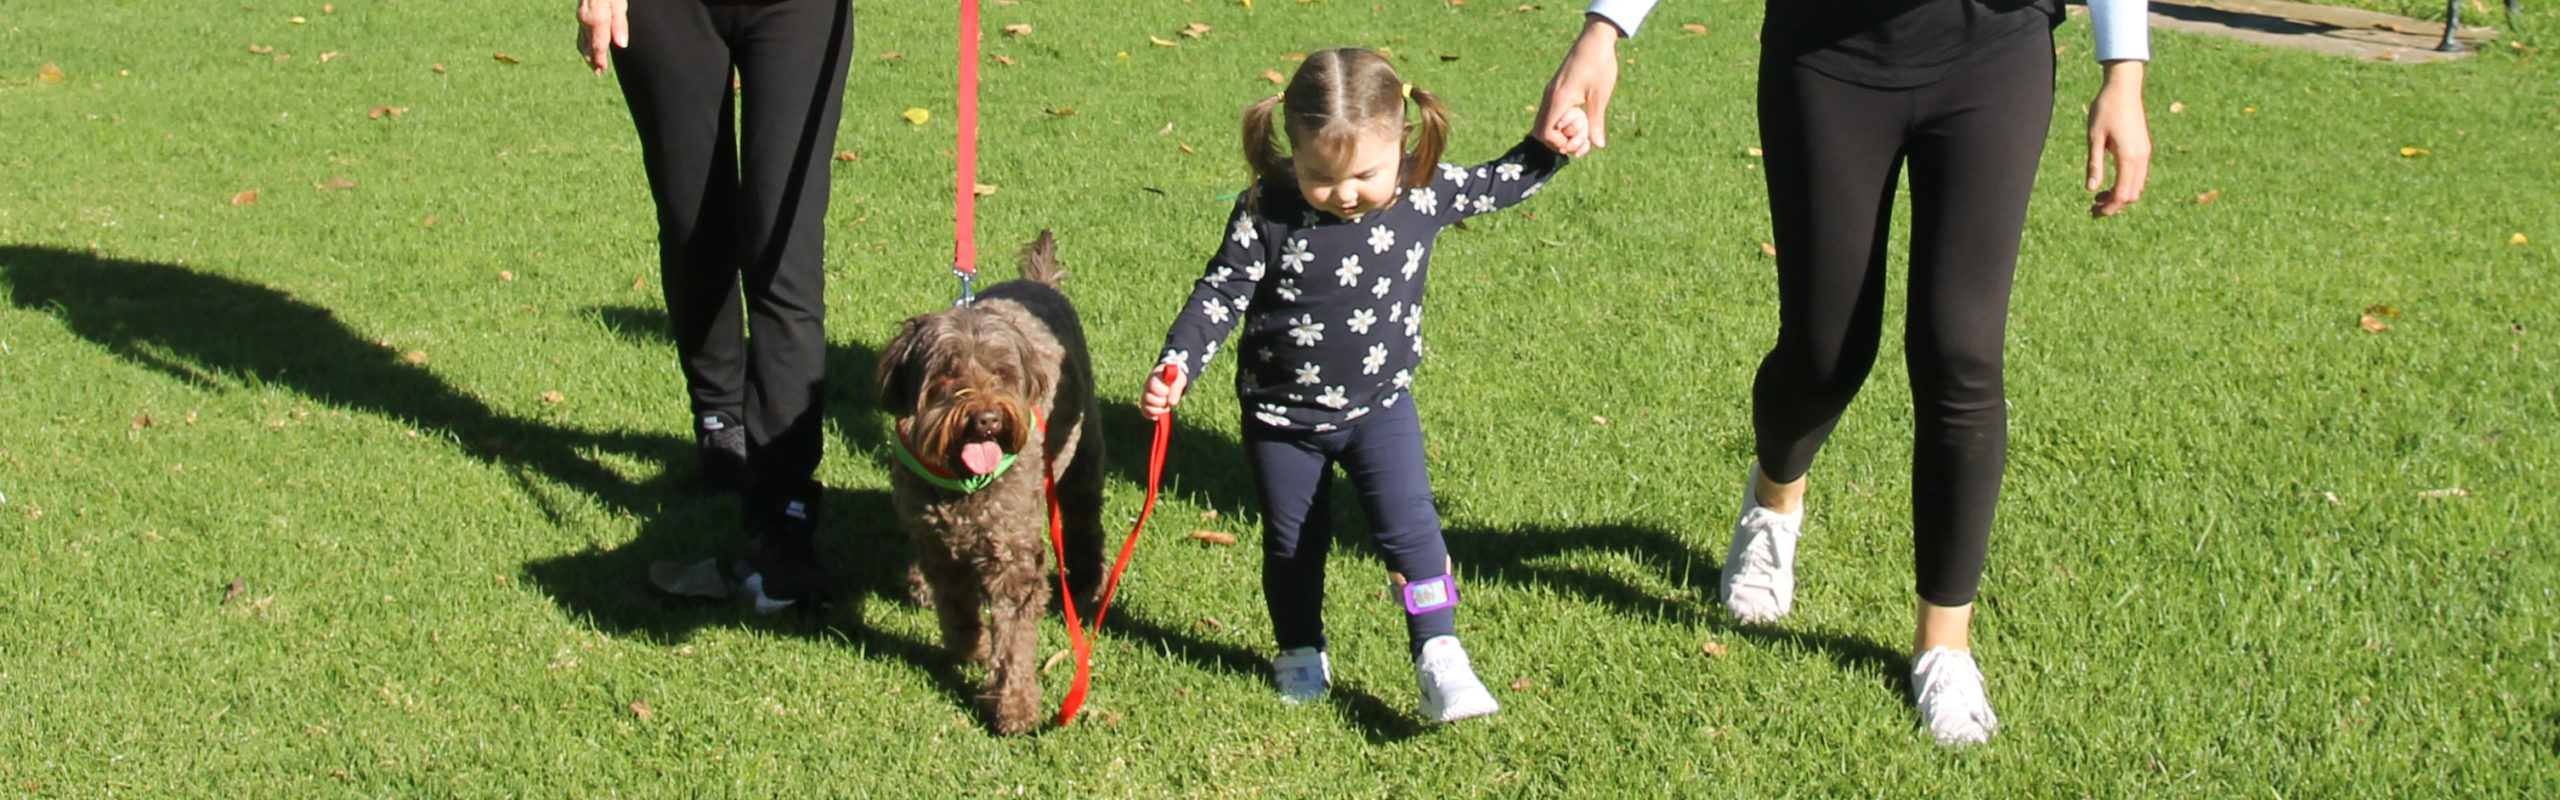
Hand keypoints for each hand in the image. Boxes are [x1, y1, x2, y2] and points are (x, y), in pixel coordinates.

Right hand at [576, 0, 629, 74]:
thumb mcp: (619, 3)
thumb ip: (620, 24)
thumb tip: (621, 45)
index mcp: (596, 17)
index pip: (598, 44)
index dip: (599, 59)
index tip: (602, 70)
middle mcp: (585, 18)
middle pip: (588, 44)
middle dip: (592, 58)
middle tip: (597, 72)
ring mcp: (581, 15)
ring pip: (582, 38)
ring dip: (587, 52)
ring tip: (592, 64)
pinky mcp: (581, 12)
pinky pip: (581, 30)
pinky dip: (583, 42)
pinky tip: (586, 46)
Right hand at [1140, 368, 1188, 420]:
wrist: (1173, 380)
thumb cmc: (1176, 379)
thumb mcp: (1179, 380)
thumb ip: (1176, 389)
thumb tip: (1172, 403)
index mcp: (1154, 377)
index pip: (1153, 385)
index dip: (1163, 392)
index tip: (1169, 391)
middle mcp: (1147, 386)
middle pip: (1147, 398)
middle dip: (1162, 402)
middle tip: (1169, 401)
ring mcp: (1145, 395)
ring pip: (1145, 406)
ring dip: (1159, 410)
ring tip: (1167, 407)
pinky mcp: (1146, 404)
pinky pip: (1145, 412)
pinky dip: (1154, 416)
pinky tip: (1161, 414)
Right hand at [1535, 15, 1621, 157]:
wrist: (1595, 39)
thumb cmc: (1599, 64)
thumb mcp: (1600, 95)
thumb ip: (1596, 122)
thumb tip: (1597, 145)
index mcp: (1559, 99)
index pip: (1546, 133)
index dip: (1561, 144)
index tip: (1580, 142)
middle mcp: (1550, 97)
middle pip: (1541, 132)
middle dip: (1560, 142)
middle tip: (1581, 140)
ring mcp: (1551, 93)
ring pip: (1545, 123)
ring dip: (1561, 133)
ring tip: (1582, 131)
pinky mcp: (1556, 90)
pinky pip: (1552, 113)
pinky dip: (1562, 123)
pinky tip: (1580, 120)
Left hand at [2086, 60, 2149, 217]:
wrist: (2124, 87)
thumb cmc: (2106, 109)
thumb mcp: (2094, 138)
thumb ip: (2095, 164)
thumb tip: (2092, 189)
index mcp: (2130, 157)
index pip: (2123, 194)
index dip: (2110, 207)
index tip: (2094, 212)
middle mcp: (2142, 157)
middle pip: (2133, 194)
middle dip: (2115, 204)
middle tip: (2093, 208)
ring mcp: (2145, 152)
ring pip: (2137, 185)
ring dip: (2120, 194)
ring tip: (2098, 196)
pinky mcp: (2144, 147)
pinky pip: (2138, 174)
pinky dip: (2125, 183)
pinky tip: (2109, 181)